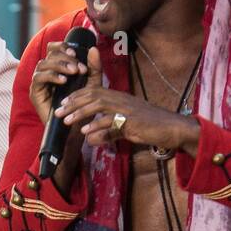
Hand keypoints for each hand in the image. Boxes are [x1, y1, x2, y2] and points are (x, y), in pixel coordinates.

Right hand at [29, 38, 96, 127]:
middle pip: (50, 54)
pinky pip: (38, 78)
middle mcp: (47, 73)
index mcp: (59, 68)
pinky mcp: (35, 92)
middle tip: (78, 68)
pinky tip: (63, 81)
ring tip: (73, 73)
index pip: (55, 49)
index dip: (64, 47)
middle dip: (65, 58)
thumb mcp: (92, 85)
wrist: (76, 130)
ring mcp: (40, 82)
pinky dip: (51, 76)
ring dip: (59, 65)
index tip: (77, 54)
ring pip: (43, 63)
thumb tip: (93, 48)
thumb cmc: (83, 108)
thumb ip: (94, 68)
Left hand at [57, 70, 198, 153]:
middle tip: (57, 111)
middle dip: (73, 102)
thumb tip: (90, 139)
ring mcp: (127, 109)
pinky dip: (97, 126)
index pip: (94, 92)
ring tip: (66, 120)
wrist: (173, 129)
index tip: (63, 103)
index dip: (77, 96)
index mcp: (119, 98)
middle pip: (92, 95)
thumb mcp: (125, 130)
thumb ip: (107, 133)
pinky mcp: (132, 120)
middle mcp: (121, 99)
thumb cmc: (150, 128)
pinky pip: (112, 121)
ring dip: (80, 112)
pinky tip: (86, 132)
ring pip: (98, 104)